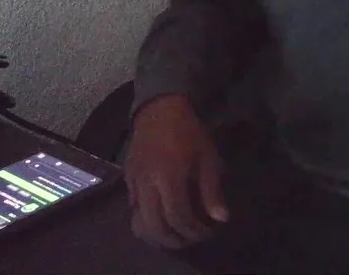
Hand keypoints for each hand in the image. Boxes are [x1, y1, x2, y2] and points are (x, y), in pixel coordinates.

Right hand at [125, 95, 227, 248]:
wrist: (161, 109)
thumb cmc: (190, 132)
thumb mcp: (207, 158)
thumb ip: (212, 190)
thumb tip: (221, 218)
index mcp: (169, 178)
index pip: (179, 216)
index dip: (194, 230)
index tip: (208, 231)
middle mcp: (147, 184)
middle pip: (156, 225)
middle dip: (175, 238)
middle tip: (191, 238)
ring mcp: (133, 182)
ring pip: (140, 221)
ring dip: (158, 234)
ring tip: (176, 234)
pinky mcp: (127, 179)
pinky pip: (132, 208)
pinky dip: (145, 220)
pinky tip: (160, 219)